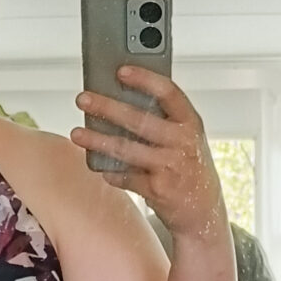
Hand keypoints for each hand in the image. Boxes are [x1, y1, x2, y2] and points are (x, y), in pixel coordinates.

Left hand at [72, 66, 226, 242]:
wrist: (203, 210)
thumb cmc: (189, 167)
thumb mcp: (186, 137)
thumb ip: (163, 119)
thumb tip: (119, 98)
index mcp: (190, 122)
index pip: (168, 92)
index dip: (144, 79)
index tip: (120, 71)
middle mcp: (183, 142)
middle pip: (139, 120)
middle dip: (107, 107)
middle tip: (83, 99)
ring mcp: (171, 167)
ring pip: (126, 149)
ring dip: (97, 140)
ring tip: (77, 133)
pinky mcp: (158, 190)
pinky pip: (126, 177)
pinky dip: (110, 172)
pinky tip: (100, 167)